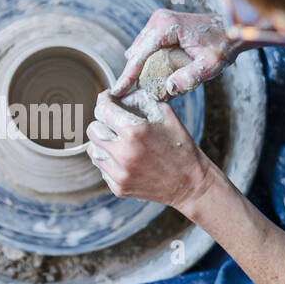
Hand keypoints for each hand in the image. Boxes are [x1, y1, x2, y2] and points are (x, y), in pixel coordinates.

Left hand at [86, 91, 215, 208]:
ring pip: (93, 151)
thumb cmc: (181, 147)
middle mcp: (123, 152)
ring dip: (103, 143)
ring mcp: (119, 173)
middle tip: (113, 122)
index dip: (104, 101)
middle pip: (92, 130)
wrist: (191, 184)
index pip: (102, 109)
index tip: (107, 100)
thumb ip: (141, 101)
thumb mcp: (166, 115)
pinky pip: (102, 168)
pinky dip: (110, 161)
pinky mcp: (119, 187)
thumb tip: (121, 96)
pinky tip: (125, 159)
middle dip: (102, 122)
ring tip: (119, 142)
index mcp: (134, 131)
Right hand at [109, 9, 242, 98]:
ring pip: (140, 49)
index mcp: (167, 27)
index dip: (128, 76)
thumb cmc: (222, 45)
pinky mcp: (162, 24)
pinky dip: (146, 60)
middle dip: (131, 73)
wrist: (232, 28)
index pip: (140, 55)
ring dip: (138, 67)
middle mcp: (159, 20)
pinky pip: (147, 45)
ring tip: (136, 87)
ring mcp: (159, 20)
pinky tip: (149, 74)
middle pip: (136, 52)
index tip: (117, 91)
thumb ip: (191, 77)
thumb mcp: (211, 65)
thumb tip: (169, 88)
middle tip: (125, 94)